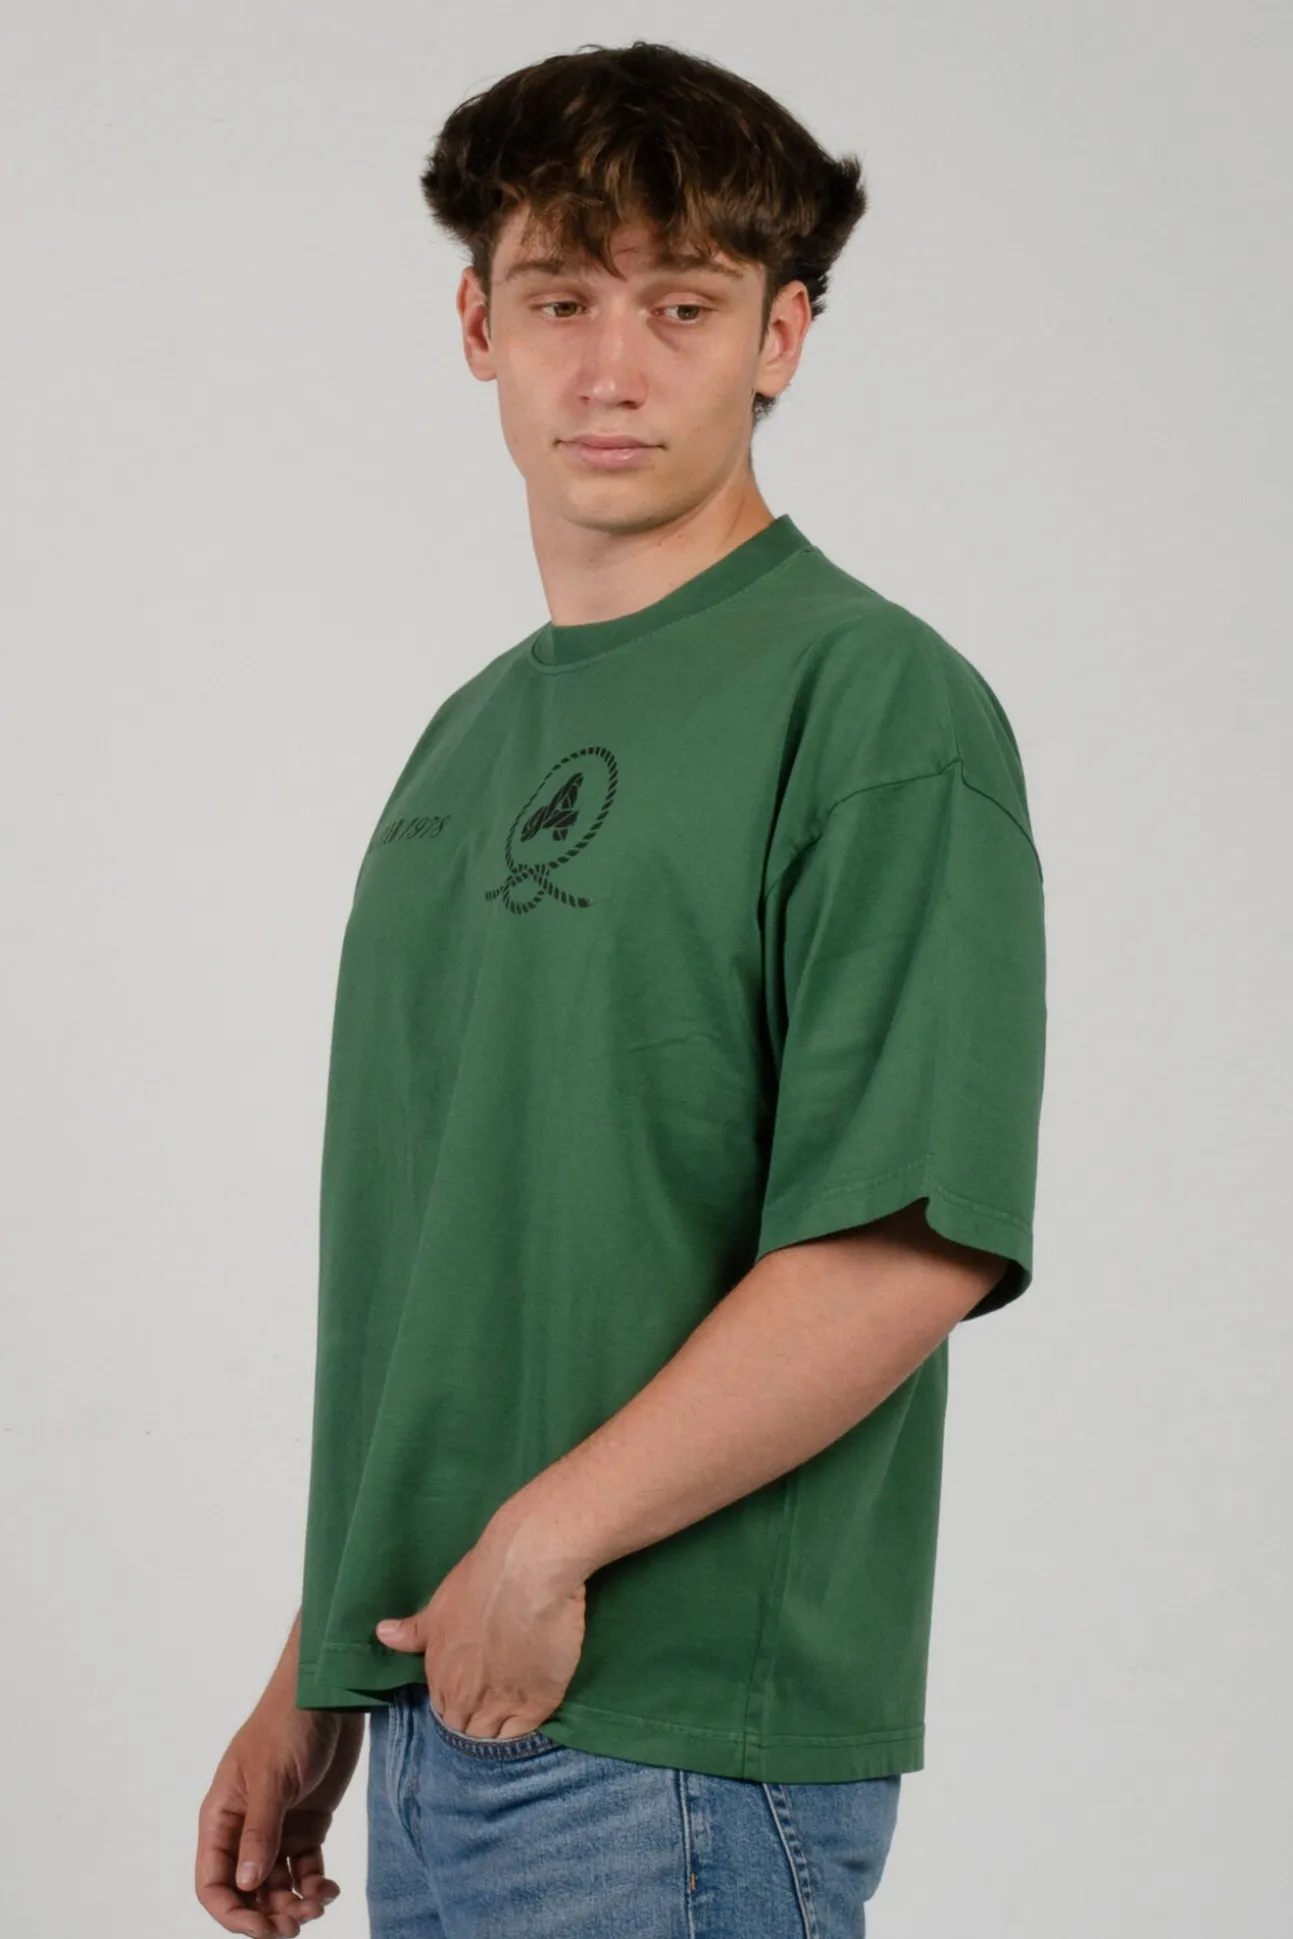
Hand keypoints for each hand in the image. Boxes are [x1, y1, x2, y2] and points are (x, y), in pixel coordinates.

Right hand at [195, 1698, 363, 1936]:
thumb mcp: (271, 1776)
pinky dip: (316, 1886)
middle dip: (268, 1916)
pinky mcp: (308, 1824)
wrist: (330, 1694)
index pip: (212, 1883)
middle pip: (246, 1892)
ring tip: (318, 1905)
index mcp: (222, 1818)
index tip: (263, 1928)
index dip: (232, 1914)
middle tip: (297, 1925)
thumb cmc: (288, 1723)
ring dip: (294, 1905)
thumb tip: (247, 1883)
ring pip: (278, 1887)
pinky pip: (306, 1869)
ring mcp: (278, 1828)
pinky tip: (330, 1889)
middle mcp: (245, 1829)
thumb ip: (260, 1831)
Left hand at [375, 1515, 586, 1739]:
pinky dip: (525, 1726)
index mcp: (440, 1676)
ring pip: (493, 1737)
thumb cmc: (479, 1582)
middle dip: (475, 1720)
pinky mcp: (537, 1705)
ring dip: (499, 1727)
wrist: (526, 1573)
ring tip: (513, 1706)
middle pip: (466, 1728)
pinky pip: (524, 1732)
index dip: (456, 1701)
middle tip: (493, 1698)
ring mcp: (501, 1706)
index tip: (470, 1688)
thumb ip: (413, 1631)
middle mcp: (465, 1699)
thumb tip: (381, 1634)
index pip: (442, 1709)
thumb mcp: (439, 1607)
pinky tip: (532, 1708)